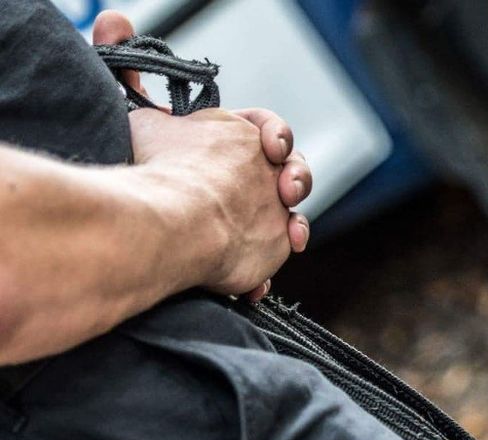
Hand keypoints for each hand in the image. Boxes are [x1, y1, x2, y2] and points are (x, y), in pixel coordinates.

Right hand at [93, 11, 312, 300]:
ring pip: (289, 217)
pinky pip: (273, 257)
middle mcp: (266, 170)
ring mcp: (275, 209)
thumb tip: (115, 28)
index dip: (268, 136)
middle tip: (281, 190)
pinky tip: (251, 281)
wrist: (174, 219)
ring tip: (280, 233)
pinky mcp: (277, 246)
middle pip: (291, 172)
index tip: (269, 147)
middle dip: (290, 179)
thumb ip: (139, 90)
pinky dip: (261, 267)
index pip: (267, 128)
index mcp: (241, 132)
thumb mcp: (143, 120)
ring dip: (285, 224)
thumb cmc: (155, 167)